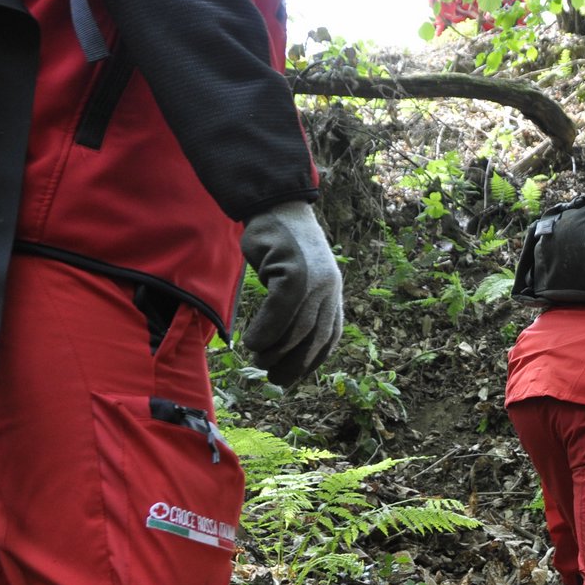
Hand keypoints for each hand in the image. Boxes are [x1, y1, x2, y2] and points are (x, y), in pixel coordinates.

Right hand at [240, 200, 343, 386]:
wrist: (275, 207)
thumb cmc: (281, 248)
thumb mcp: (297, 280)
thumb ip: (299, 307)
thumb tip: (286, 345)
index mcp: (332, 293)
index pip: (330, 336)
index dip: (314, 360)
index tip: (296, 376)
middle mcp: (329, 288)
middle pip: (315, 336)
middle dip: (296, 363)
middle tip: (276, 378)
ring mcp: (314, 278)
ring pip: (299, 326)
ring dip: (277, 350)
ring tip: (260, 360)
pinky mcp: (294, 269)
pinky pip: (282, 309)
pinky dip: (267, 330)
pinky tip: (253, 342)